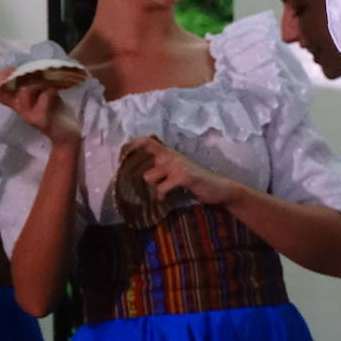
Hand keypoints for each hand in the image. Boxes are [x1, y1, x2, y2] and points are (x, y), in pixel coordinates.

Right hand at [0, 66, 79, 147]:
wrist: (67, 133)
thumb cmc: (55, 111)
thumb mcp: (43, 94)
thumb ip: (36, 83)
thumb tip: (33, 64)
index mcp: (17, 102)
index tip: (13, 68)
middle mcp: (20, 109)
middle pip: (3, 91)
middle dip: (14, 76)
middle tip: (28, 70)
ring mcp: (29, 115)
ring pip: (24, 92)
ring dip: (35, 80)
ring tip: (46, 77)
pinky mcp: (42, 120)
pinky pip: (43, 101)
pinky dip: (49, 91)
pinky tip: (56, 89)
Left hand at [121, 136, 239, 206]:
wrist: (219, 188)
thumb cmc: (195, 182)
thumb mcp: (176, 171)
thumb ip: (161, 169)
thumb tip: (137, 175)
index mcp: (169, 153)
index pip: (147, 141)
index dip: (131, 145)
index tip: (121, 156)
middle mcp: (172, 156)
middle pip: (146, 150)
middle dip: (134, 165)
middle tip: (130, 177)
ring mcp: (178, 165)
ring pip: (149, 176)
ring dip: (151, 187)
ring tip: (160, 192)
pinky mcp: (184, 177)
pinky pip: (161, 188)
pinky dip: (161, 196)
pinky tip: (165, 199)